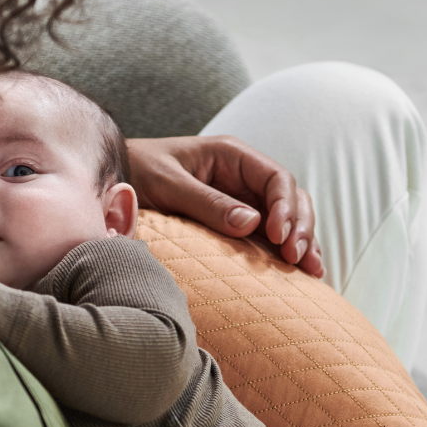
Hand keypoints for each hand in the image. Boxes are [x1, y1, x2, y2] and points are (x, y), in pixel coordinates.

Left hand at [127, 135, 323, 277]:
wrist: (113, 180)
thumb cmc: (137, 172)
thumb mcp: (169, 184)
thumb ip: (207, 202)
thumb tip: (252, 224)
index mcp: (231, 155)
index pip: (276, 177)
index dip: (286, 206)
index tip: (280, 236)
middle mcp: (242, 175)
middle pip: (289, 198)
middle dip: (300, 227)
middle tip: (299, 260)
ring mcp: (241, 197)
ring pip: (285, 217)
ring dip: (302, 241)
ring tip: (313, 271)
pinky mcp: (233, 219)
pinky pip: (267, 233)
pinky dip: (284, 250)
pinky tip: (300, 271)